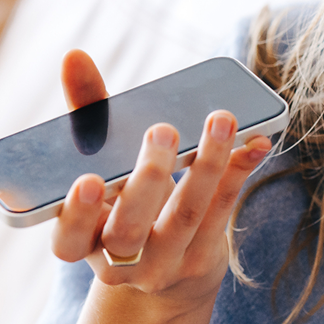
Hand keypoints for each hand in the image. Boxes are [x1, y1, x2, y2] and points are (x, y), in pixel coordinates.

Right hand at [52, 51, 270, 309]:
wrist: (164, 265)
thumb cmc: (123, 200)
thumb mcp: (99, 164)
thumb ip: (86, 114)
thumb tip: (74, 57)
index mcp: (81, 242)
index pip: (67, 241)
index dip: (77, 215)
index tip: (90, 180)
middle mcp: (117, 263)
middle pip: (128, 230)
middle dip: (147, 179)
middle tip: (162, 131)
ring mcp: (162, 266)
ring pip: (184, 217)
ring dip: (206, 165)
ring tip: (220, 120)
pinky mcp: (201, 259)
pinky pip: (221, 214)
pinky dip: (238, 173)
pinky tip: (255, 142)